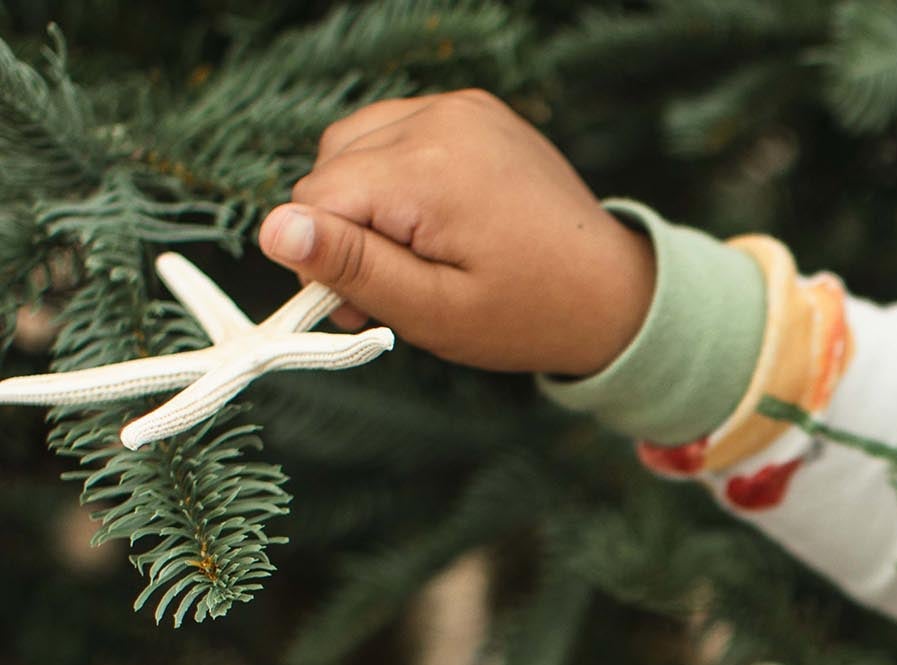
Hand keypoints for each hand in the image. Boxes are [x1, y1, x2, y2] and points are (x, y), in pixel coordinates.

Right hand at [257, 90, 655, 376]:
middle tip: (390, 294)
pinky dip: (399, 179)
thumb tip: (274, 229)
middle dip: (345, 230)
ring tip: (417, 258)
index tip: (353, 309)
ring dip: (368, 203)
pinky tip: (436, 224)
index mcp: (428, 169)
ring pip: (356, 145)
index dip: (320, 258)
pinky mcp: (473, 111)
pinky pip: (399, 135)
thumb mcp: (434, 311)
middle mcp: (440, 119)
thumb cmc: (530, 315)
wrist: (613, 292)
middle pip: (331, 166)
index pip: (317, 197)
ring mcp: (459, 108)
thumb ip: (352, 268)